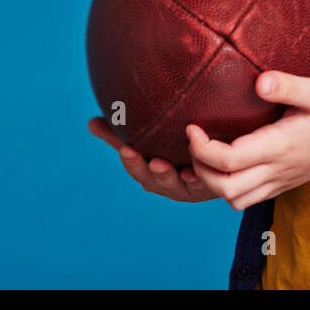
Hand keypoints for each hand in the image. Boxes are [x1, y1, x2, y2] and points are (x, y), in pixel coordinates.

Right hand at [87, 115, 215, 202]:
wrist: (218, 158)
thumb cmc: (178, 148)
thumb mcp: (152, 139)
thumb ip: (121, 133)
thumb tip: (91, 123)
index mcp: (154, 173)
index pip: (139, 170)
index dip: (133, 162)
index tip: (127, 149)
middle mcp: (173, 183)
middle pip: (158, 182)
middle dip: (154, 173)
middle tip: (154, 161)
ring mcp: (194, 186)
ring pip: (182, 186)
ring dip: (175, 177)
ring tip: (173, 167)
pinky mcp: (216, 184)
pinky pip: (209, 185)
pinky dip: (202, 180)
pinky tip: (198, 172)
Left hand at [187, 71, 309, 211]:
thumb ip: (287, 85)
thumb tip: (258, 81)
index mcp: (281, 146)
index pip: (229, 160)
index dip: (202, 147)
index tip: (192, 126)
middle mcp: (278, 169)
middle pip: (225, 188)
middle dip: (201, 169)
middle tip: (195, 141)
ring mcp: (281, 181)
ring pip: (235, 200)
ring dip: (213, 182)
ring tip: (206, 155)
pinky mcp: (283, 184)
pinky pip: (248, 198)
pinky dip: (228, 187)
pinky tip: (226, 165)